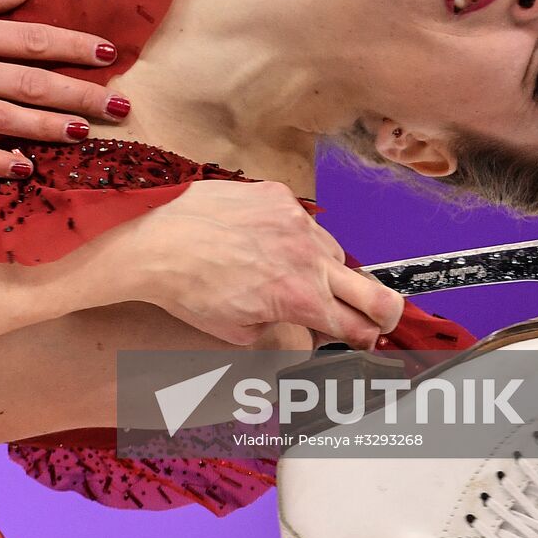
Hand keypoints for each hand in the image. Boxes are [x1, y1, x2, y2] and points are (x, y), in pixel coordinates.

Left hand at [122, 180, 405, 346]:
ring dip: (325, 270)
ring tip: (288, 274)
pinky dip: (294, 236)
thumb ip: (285, 332)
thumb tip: (306, 331)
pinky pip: (303, 222)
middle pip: (378, 295)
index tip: (361, 340)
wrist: (156, 241)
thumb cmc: (190, 289)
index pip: (360, 327)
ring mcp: (297, 222)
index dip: (366, 340)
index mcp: (301, 299)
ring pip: (335, 253)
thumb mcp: (240, 332)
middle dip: (381, 315)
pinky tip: (265, 243)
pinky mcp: (279, 196)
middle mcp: (308, 258)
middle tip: (372, 320)